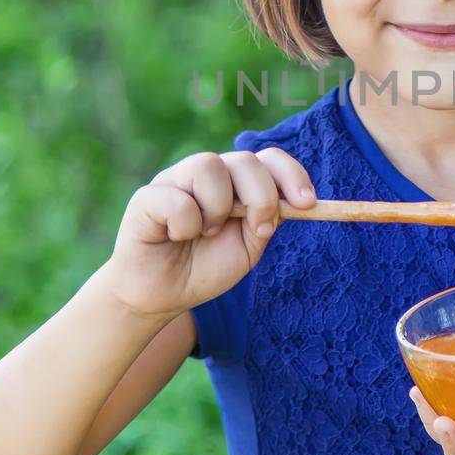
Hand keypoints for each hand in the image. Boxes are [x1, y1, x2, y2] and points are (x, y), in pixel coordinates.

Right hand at [104, 147, 315, 317]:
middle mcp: (205, 174)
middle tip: (258, 230)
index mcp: (234, 183)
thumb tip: (298, 201)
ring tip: (206, 234)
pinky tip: (176, 237)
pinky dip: (185, 224)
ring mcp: (174, 180)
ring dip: (218, 208)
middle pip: (244, 159)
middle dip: (262, 196)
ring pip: (208, 166)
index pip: (268, 158)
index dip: (291, 174)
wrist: (161, 296)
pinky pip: (177, 199)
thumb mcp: (248, 247)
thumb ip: (268, 220)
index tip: (308, 204)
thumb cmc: (205, 268)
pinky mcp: (146, 197)